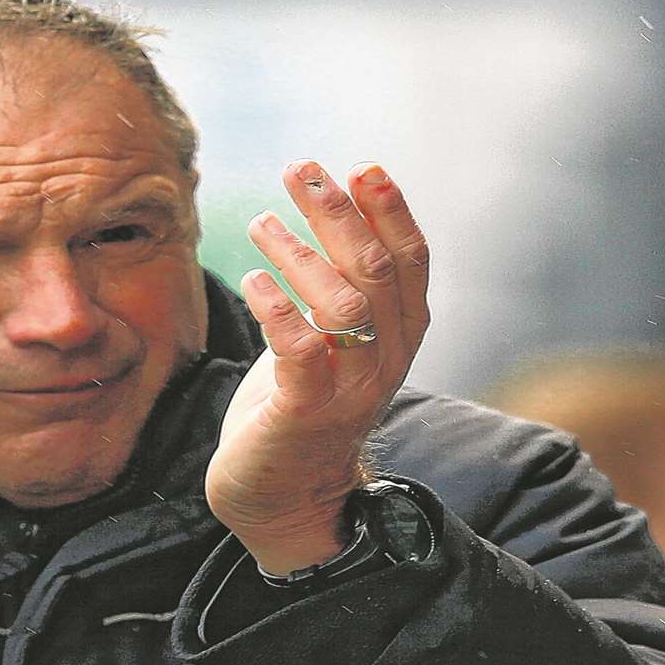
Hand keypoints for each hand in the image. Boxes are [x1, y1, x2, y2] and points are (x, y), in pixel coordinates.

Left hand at [205, 161, 430, 574]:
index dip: (389, 210)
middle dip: (339, 214)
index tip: (359, 167)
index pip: (410, 260)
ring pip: (343, 305)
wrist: (282, 497)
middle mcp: (385, 360)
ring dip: (300, 254)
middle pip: (375, 271)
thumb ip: (342, 283)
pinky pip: (302, 350)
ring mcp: (349, 389)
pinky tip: (254, 280)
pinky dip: (278, 308)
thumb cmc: (300, 404)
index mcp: (399, 336)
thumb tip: (334, 205)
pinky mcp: (305, 413)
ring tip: (261, 222)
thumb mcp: (332, 338)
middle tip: (300, 171)